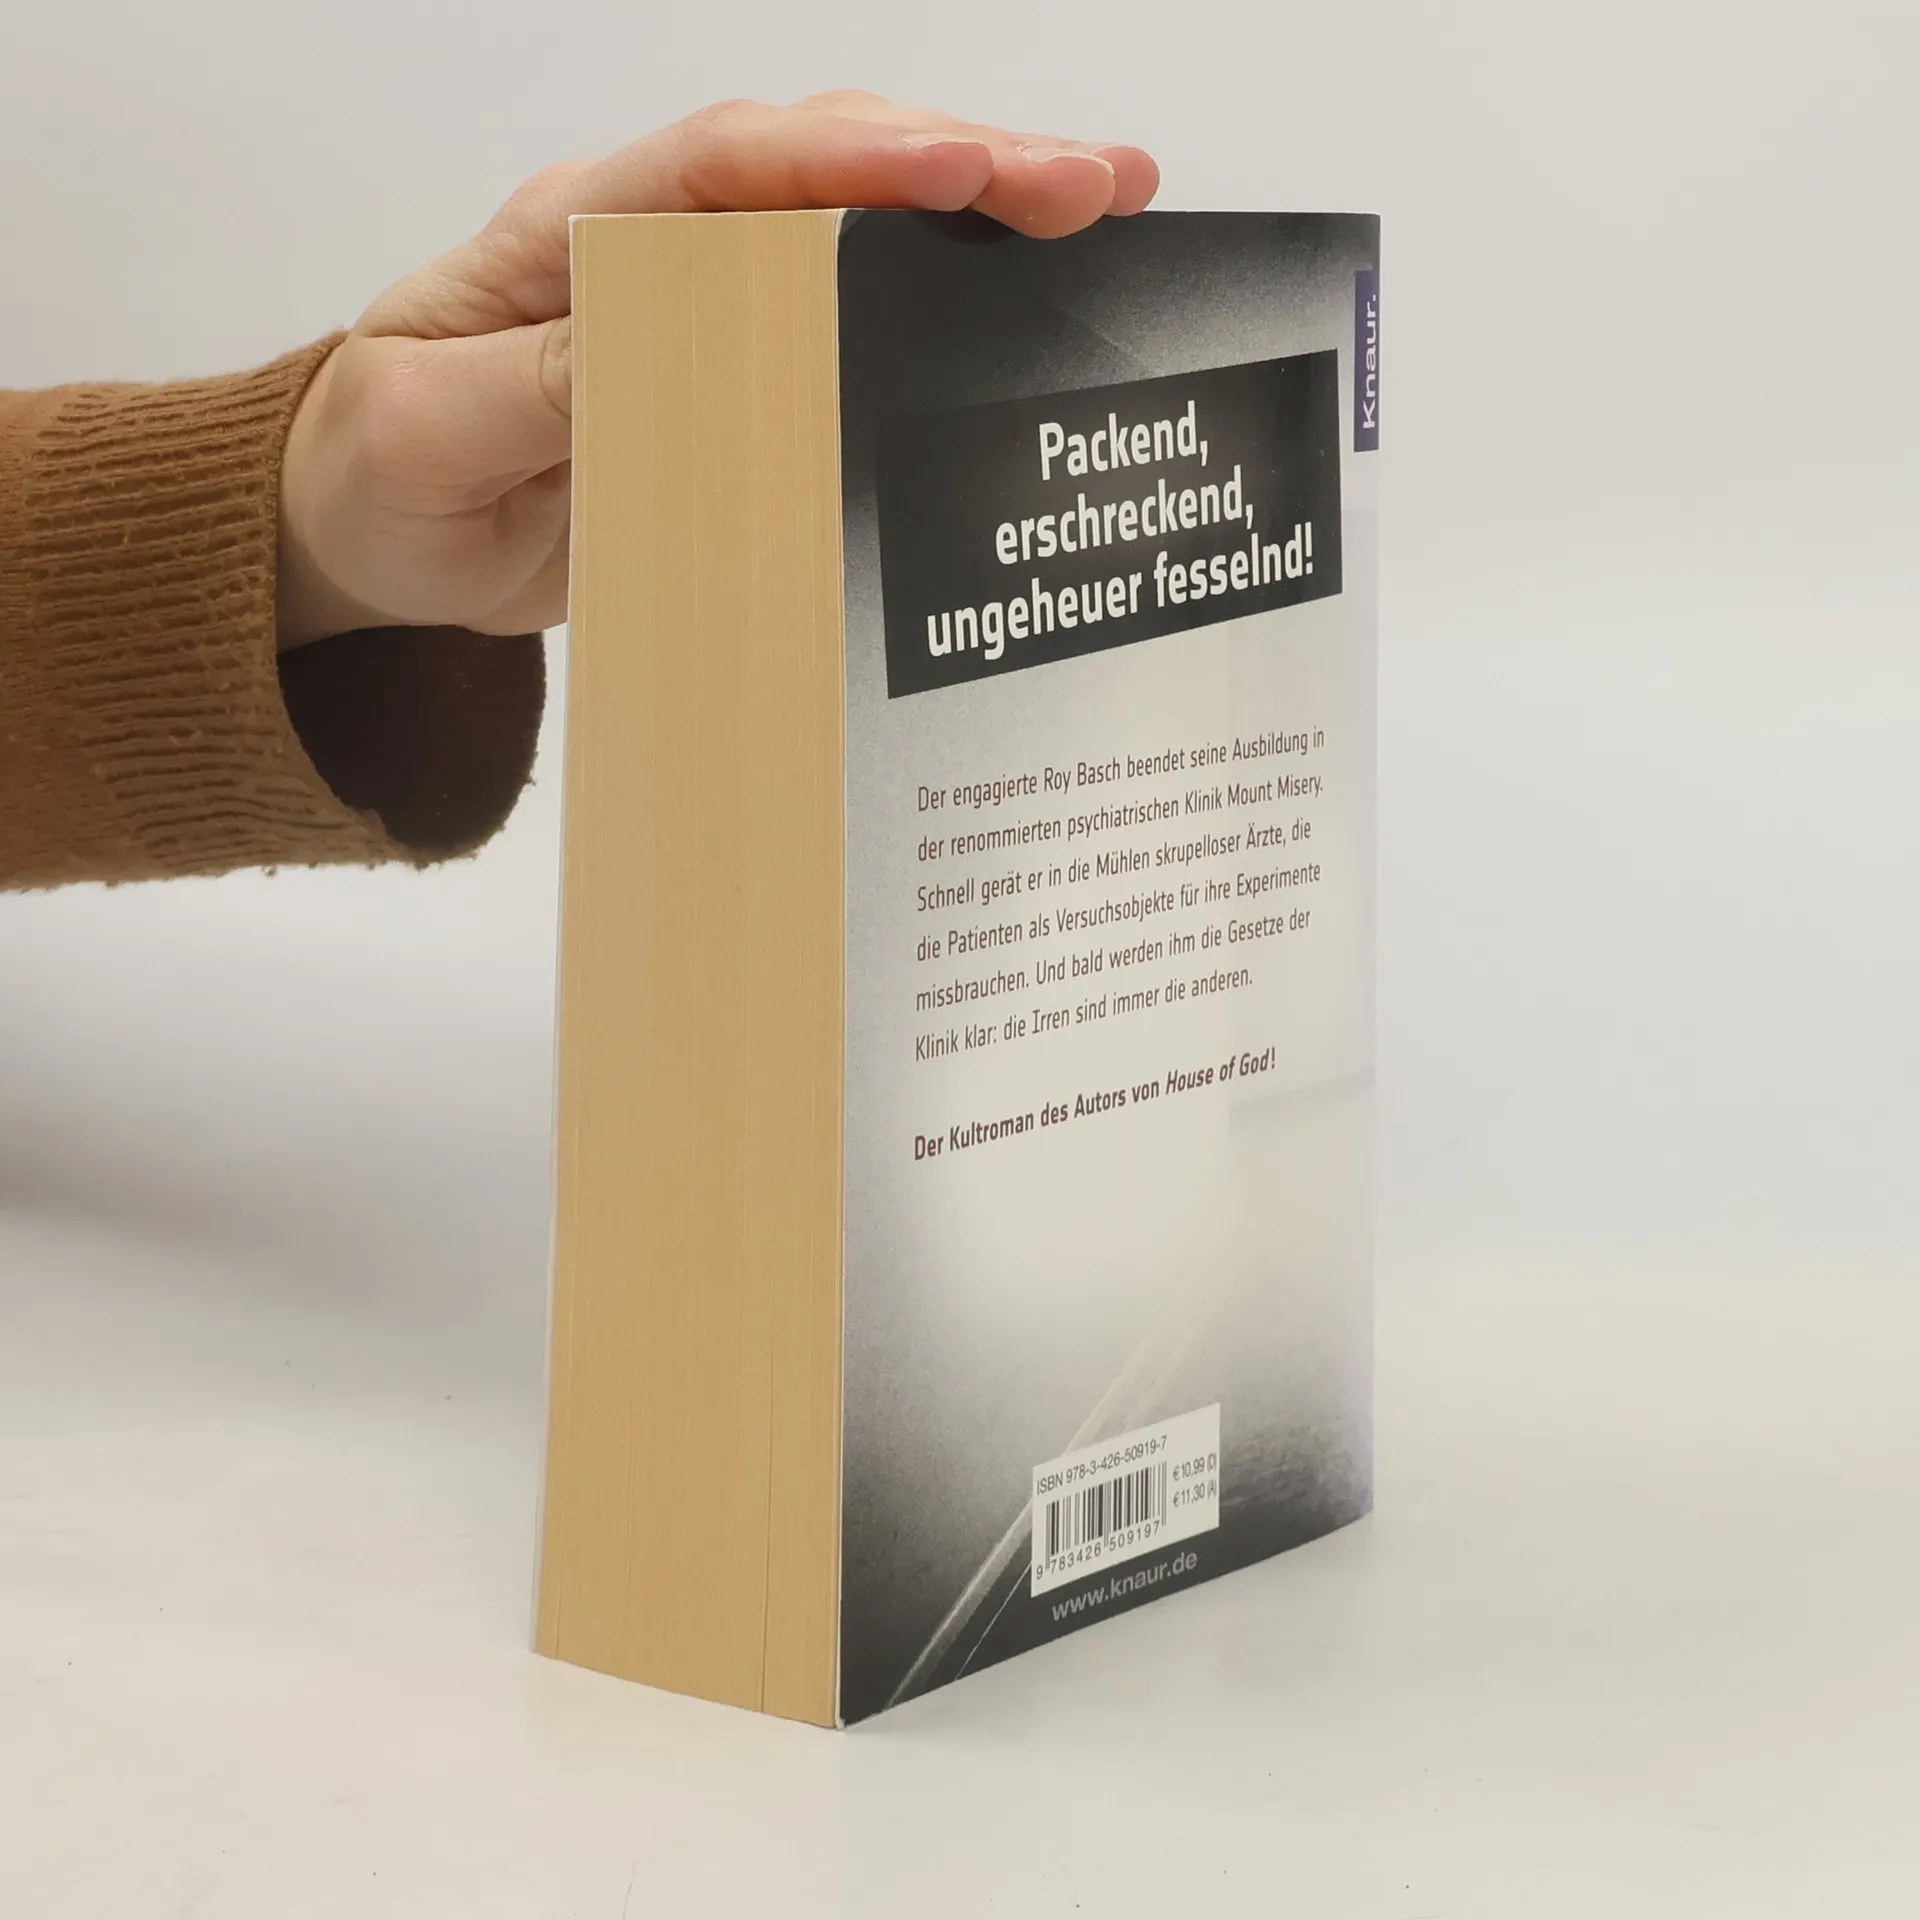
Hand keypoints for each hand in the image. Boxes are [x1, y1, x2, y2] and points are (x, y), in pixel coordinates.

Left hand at [276, 93, 1158, 647]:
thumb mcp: (430, 432)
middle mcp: (654, 249)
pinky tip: (1020, 303)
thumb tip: (660, 341)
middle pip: (823, 173)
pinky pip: (848, 329)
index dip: (850, 159)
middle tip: (1092, 185)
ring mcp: (704, 314)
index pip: (724, 168)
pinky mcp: (734, 383)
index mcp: (572, 234)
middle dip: (964, 166)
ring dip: (978, 220)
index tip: (959, 169)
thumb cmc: (379, 472)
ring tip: (1103, 211)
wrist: (373, 539)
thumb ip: (539, 384)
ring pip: (856, 234)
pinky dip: (937, 307)